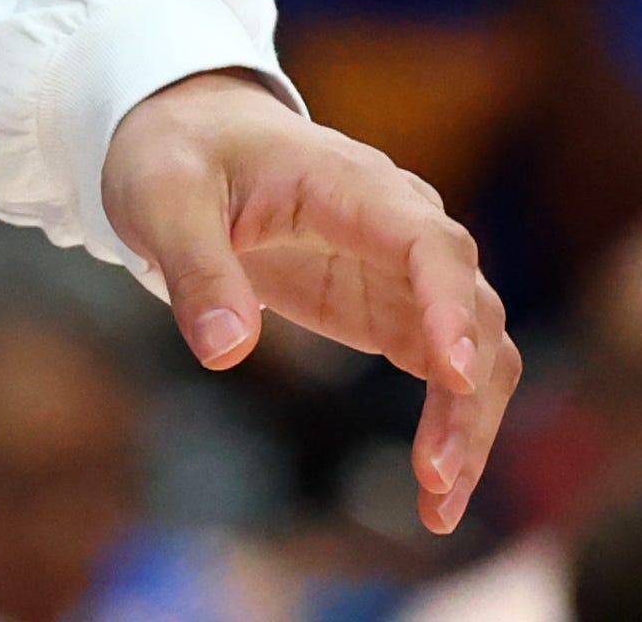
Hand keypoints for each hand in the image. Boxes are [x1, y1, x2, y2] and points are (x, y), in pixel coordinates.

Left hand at [104, 72, 517, 536]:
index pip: (427, 242)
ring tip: (439, 508)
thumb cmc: (177, 154)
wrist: (187, 133)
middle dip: (467, 393)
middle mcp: (399, 223)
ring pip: (479, 347)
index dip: (449, 305)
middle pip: (472, 305)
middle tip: (434, 477)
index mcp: (349, 182)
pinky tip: (434, 495)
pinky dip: (453, 426)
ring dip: (472, 423)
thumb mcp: (161, 198)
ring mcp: (402, 269)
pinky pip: (447, 371)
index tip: (455, 375)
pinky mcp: (390, 309)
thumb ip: (194, 268)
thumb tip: (225, 353)